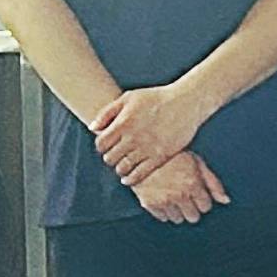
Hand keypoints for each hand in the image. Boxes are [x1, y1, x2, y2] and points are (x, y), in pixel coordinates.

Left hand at [92, 81, 214, 182]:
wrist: (185, 103)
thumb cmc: (155, 97)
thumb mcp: (128, 97)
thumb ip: (107, 112)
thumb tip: (92, 129)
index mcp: (123, 123)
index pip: (100, 144)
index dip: (101, 146)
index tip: (106, 145)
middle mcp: (133, 138)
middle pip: (110, 158)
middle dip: (110, 157)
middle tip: (115, 154)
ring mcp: (146, 149)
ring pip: (123, 168)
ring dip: (120, 168)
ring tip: (122, 165)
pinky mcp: (159, 157)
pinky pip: (139, 175)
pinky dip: (130, 179)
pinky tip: (128, 178)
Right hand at [131, 150, 225, 224]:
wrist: (143, 152)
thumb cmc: (172, 155)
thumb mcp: (196, 163)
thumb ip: (213, 182)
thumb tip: (226, 201)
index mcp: (192, 184)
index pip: (206, 207)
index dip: (202, 200)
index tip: (197, 193)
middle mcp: (179, 195)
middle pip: (193, 217)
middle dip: (192, 208)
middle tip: (186, 196)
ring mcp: (163, 200)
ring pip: (178, 219)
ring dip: (178, 210)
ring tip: (173, 196)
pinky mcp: (149, 204)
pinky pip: (163, 218)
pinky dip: (164, 210)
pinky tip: (163, 197)